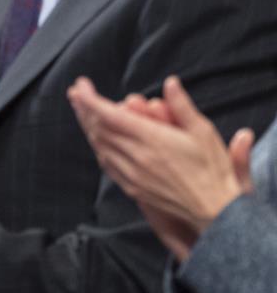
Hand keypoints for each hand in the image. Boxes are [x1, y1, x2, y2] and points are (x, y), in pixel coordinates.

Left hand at [68, 76, 249, 260]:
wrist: (215, 210)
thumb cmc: (212, 170)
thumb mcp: (203, 132)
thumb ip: (182, 106)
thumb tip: (170, 82)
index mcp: (151, 139)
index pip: (109, 115)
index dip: (90, 99)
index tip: (80, 86)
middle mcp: (136, 156)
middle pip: (98, 128)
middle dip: (83, 108)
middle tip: (76, 93)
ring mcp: (131, 174)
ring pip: (99, 146)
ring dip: (87, 126)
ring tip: (82, 111)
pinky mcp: (132, 187)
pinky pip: (106, 164)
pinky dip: (98, 147)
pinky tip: (97, 139)